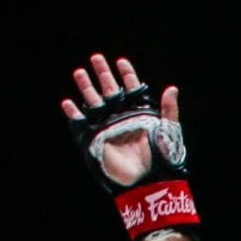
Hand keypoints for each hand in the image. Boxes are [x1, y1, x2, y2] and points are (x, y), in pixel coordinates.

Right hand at [61, 54, 199, 240]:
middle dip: (103, 75)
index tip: (121, 61)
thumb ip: (169, 110)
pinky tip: (68, 103)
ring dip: (87, 88)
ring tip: (79, 72)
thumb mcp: (170, 132)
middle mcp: (123, 118)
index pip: (132, 89)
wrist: (150, 183)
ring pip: (94, 102)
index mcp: (140, 114)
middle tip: (96, 58)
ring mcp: (108, 128)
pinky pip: (81, 125)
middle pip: (110, 91)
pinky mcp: (96, 140)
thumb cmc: (164, 159)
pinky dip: (74, 114)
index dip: (127, 75)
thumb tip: (172, 88)